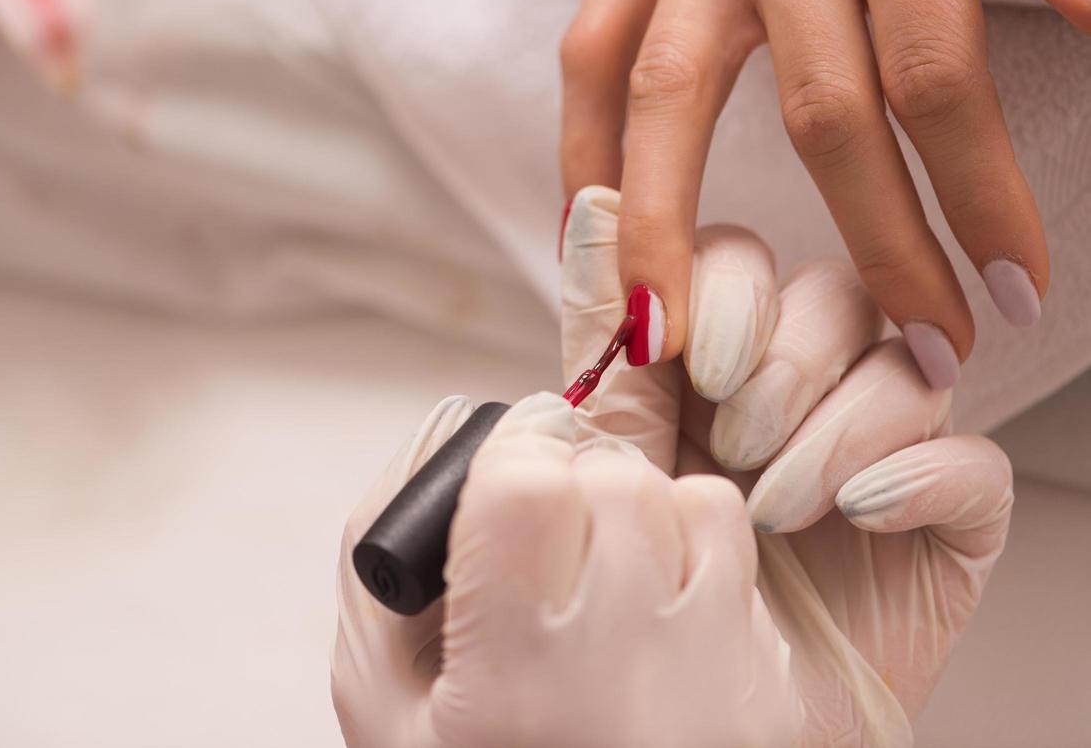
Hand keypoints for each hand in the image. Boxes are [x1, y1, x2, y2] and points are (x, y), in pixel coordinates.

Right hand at [331, 396, 801, 747]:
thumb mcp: (382, 707)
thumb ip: (379, 572)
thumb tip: (441, 447)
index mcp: (514, 684)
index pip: (528, 487)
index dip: (505, 469)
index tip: (497, 496)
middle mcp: (628, 679)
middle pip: (613, 478)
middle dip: (569, 488)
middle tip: (546, 544)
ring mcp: (715, 687)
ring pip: (689, 499)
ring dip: (639, 513)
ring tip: (603, 578)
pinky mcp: (773, 696)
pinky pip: (742, 559)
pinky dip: (695, 558)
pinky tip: (655, 615)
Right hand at [558, 0, 1090, 383]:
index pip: (934, 74)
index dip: (976, 196)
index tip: (1012, 290)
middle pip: (816, 116)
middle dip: (873, 246)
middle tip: (919, 353)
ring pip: (665, 101)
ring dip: (670, 231)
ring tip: (676, 349)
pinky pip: (593, 45)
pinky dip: (583, 146)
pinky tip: (586, 230)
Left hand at [563, 185, 1014, 744]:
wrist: (679, 735)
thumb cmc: (626, 604)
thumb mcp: (589, 466)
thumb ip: (598, 336)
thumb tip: (592, 204)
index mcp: (707, 370)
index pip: (736, 260)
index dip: (723, 287)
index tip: (688, 359)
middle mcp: (796, 396)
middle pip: (829, 292)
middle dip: (781, 356)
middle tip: (730, 438)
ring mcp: (876, 453)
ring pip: (904, 361)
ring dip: (834, 425)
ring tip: (773, 504)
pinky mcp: (944, 520)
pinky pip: (972, 459)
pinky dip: (914, 475)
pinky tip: (855, 513)